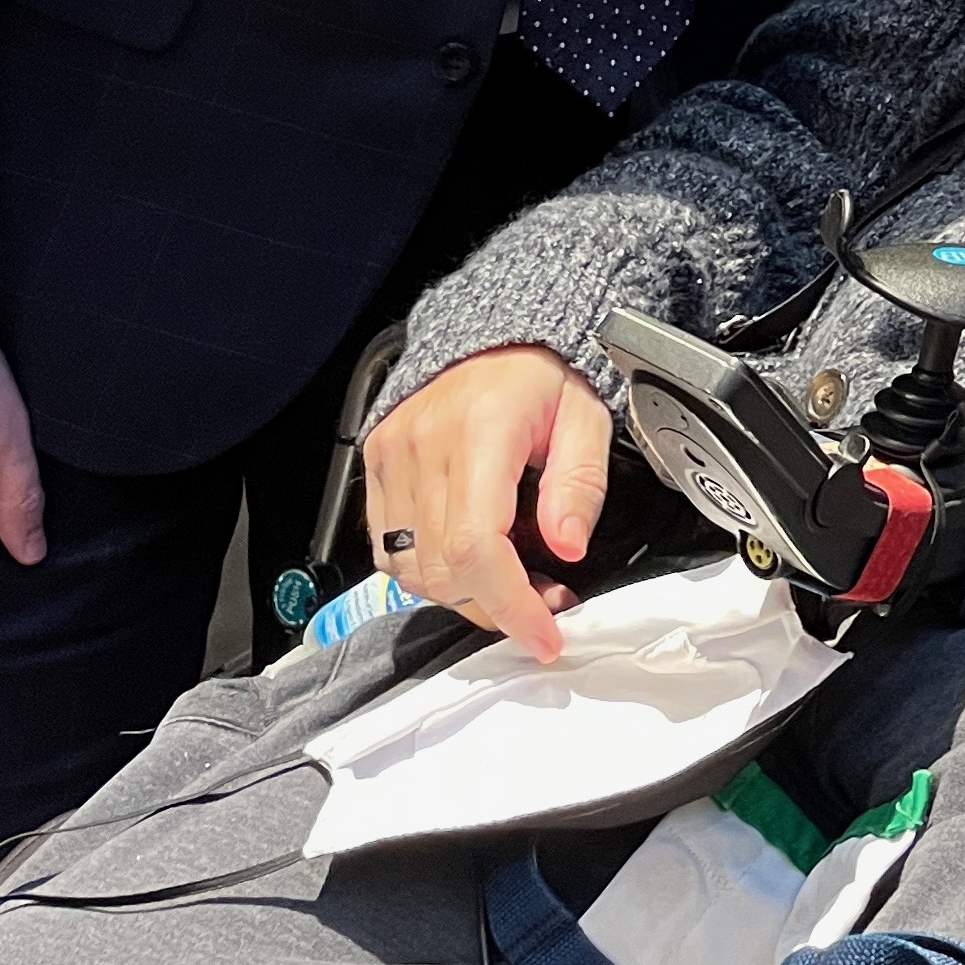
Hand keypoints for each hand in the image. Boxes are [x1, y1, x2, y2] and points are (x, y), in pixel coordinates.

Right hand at [358, 344, 607, 658]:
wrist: (498, 329)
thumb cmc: (545, 371)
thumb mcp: (587, 416)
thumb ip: (579, 483)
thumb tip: (568, 548)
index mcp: (481, 430)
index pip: (477, 547)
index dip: (510, 605)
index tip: (544, 635)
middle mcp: (424, 445)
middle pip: (443, 569)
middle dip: (497, 606)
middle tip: (545, 600)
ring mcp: (391, 455)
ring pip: (411, 568)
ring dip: (463, 593)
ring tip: (512, 578)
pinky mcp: (376, 464)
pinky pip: (388, 548)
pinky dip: (429, 570)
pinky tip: (471, 558)